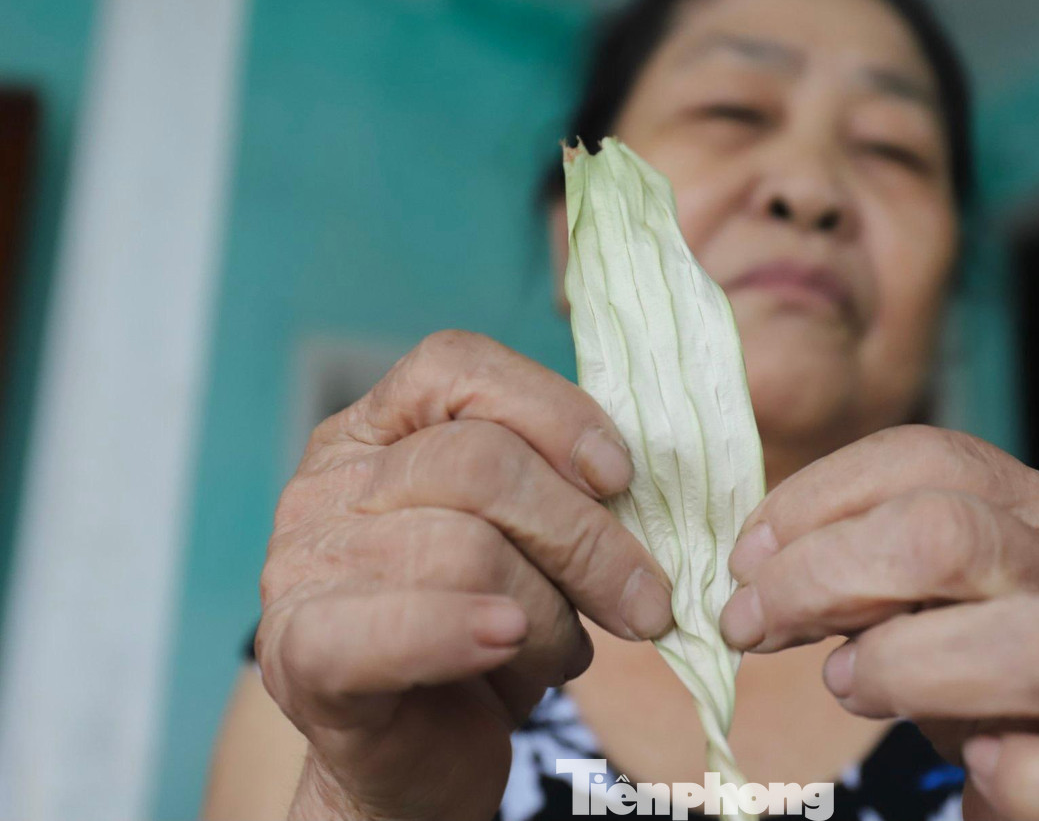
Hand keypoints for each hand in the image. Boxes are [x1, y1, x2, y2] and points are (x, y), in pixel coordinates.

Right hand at [255, 331, 674, 820]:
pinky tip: (503, 642)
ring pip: (465, 547)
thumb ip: (554, 488)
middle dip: (585, 537)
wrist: (418, 763)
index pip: (455, 367)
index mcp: (376, 433)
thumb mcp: (525, 542)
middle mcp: (328, 485)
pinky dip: (461, 632)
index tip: (620, 477)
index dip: (551, 409)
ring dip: (547, 616)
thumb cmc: (485, 636)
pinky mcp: (302, 654)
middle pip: (478, 462)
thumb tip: (632, 480)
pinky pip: (393, 626)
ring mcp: (303, 566)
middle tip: (646, 604)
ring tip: (557, 654)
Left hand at [719, 425, 1038, 820]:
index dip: (814, 501)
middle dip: (824, 575)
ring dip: (908, 666)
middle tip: (751, 624)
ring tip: (846, 685)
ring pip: (1033, 641)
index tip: (743, 561)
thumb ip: (857, 567)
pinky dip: (1030, 778)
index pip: (926, 457)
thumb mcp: (920, 598)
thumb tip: (756, 562)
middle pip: (953, 534)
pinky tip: (982, 770)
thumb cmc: (981, 681)